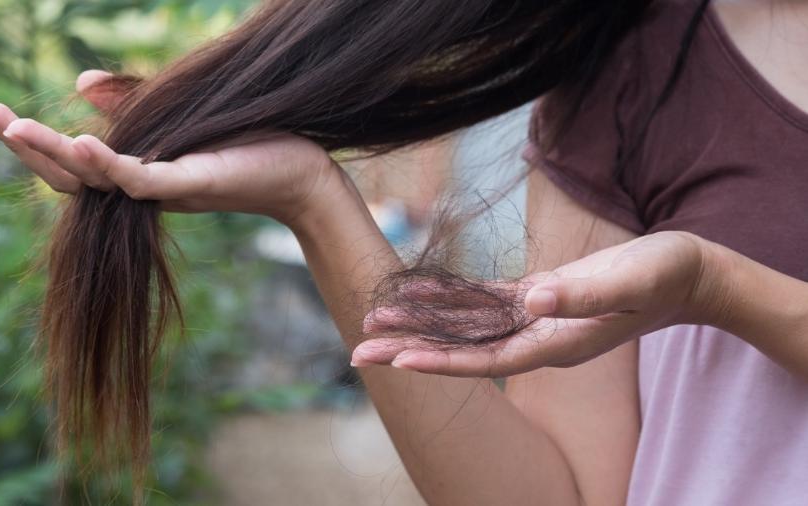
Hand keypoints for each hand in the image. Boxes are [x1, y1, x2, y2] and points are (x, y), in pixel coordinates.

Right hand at [0, 70, 341, 224]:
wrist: (302, 169)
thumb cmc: (245, 140)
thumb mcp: (177, 117)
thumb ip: (131, 102)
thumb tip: (82, 83)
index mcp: (137, 170)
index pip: (72, 163)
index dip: (31, 141)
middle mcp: (143, 187)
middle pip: (70, 177)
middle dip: (26, 147)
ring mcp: (166, 191)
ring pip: (97, 181)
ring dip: (54, 155)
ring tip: (15, 128)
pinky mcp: (193, 185)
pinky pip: (141, 181)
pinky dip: (109, 164)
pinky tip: (79, 141)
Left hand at [352, 231, 718, 376]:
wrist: (685, 274)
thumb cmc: (663, 276)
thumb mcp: (628, 280)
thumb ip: (583, 294)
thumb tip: (533, 300)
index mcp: (555, 343)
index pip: (486, 360)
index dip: (441, 361)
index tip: (398, 362)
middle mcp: (537, 338)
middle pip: (462, 349)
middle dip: (410, 350)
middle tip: (357, 352)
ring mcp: (533, 320)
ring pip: (465, 326)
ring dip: (420, 324)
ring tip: (373, 322)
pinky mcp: (535, 298)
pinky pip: (482, 302)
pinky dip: (449, 298)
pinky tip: (417, 294)